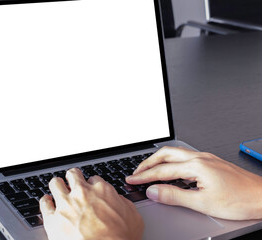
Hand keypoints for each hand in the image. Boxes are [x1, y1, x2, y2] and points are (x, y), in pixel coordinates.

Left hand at [40, 168, 143, 239]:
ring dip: (57, 185)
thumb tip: (118, 200)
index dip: (92, 184)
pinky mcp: (53, 219)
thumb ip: (123, 203)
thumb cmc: (120, 239)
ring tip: (57, 189)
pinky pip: (44, 204)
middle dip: (73, 178)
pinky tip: (47, 202)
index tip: (91, 189)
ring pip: (55, 183)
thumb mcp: (133, 217)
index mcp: (102, 191)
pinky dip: (45, 202)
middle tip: (73, 184)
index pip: (94, 179)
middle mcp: (82, 193)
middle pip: (73, 175)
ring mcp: (65, 204)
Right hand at [126, 146, 261, 219]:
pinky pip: (184, 157)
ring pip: (175, 153)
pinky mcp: (211, 162)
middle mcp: (200, 157)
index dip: (144, 176)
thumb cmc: (240, 199)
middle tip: (136, 171)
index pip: (162, 170)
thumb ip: (174, 196)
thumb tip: (154, 191)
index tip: (132, 179)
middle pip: (165, 154)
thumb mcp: (202, 203)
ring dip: (159, 160)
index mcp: (196, 165)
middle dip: (147, 162)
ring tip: (149, 169)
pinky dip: (171, 162)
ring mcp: (206, 158)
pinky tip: (172, 171)